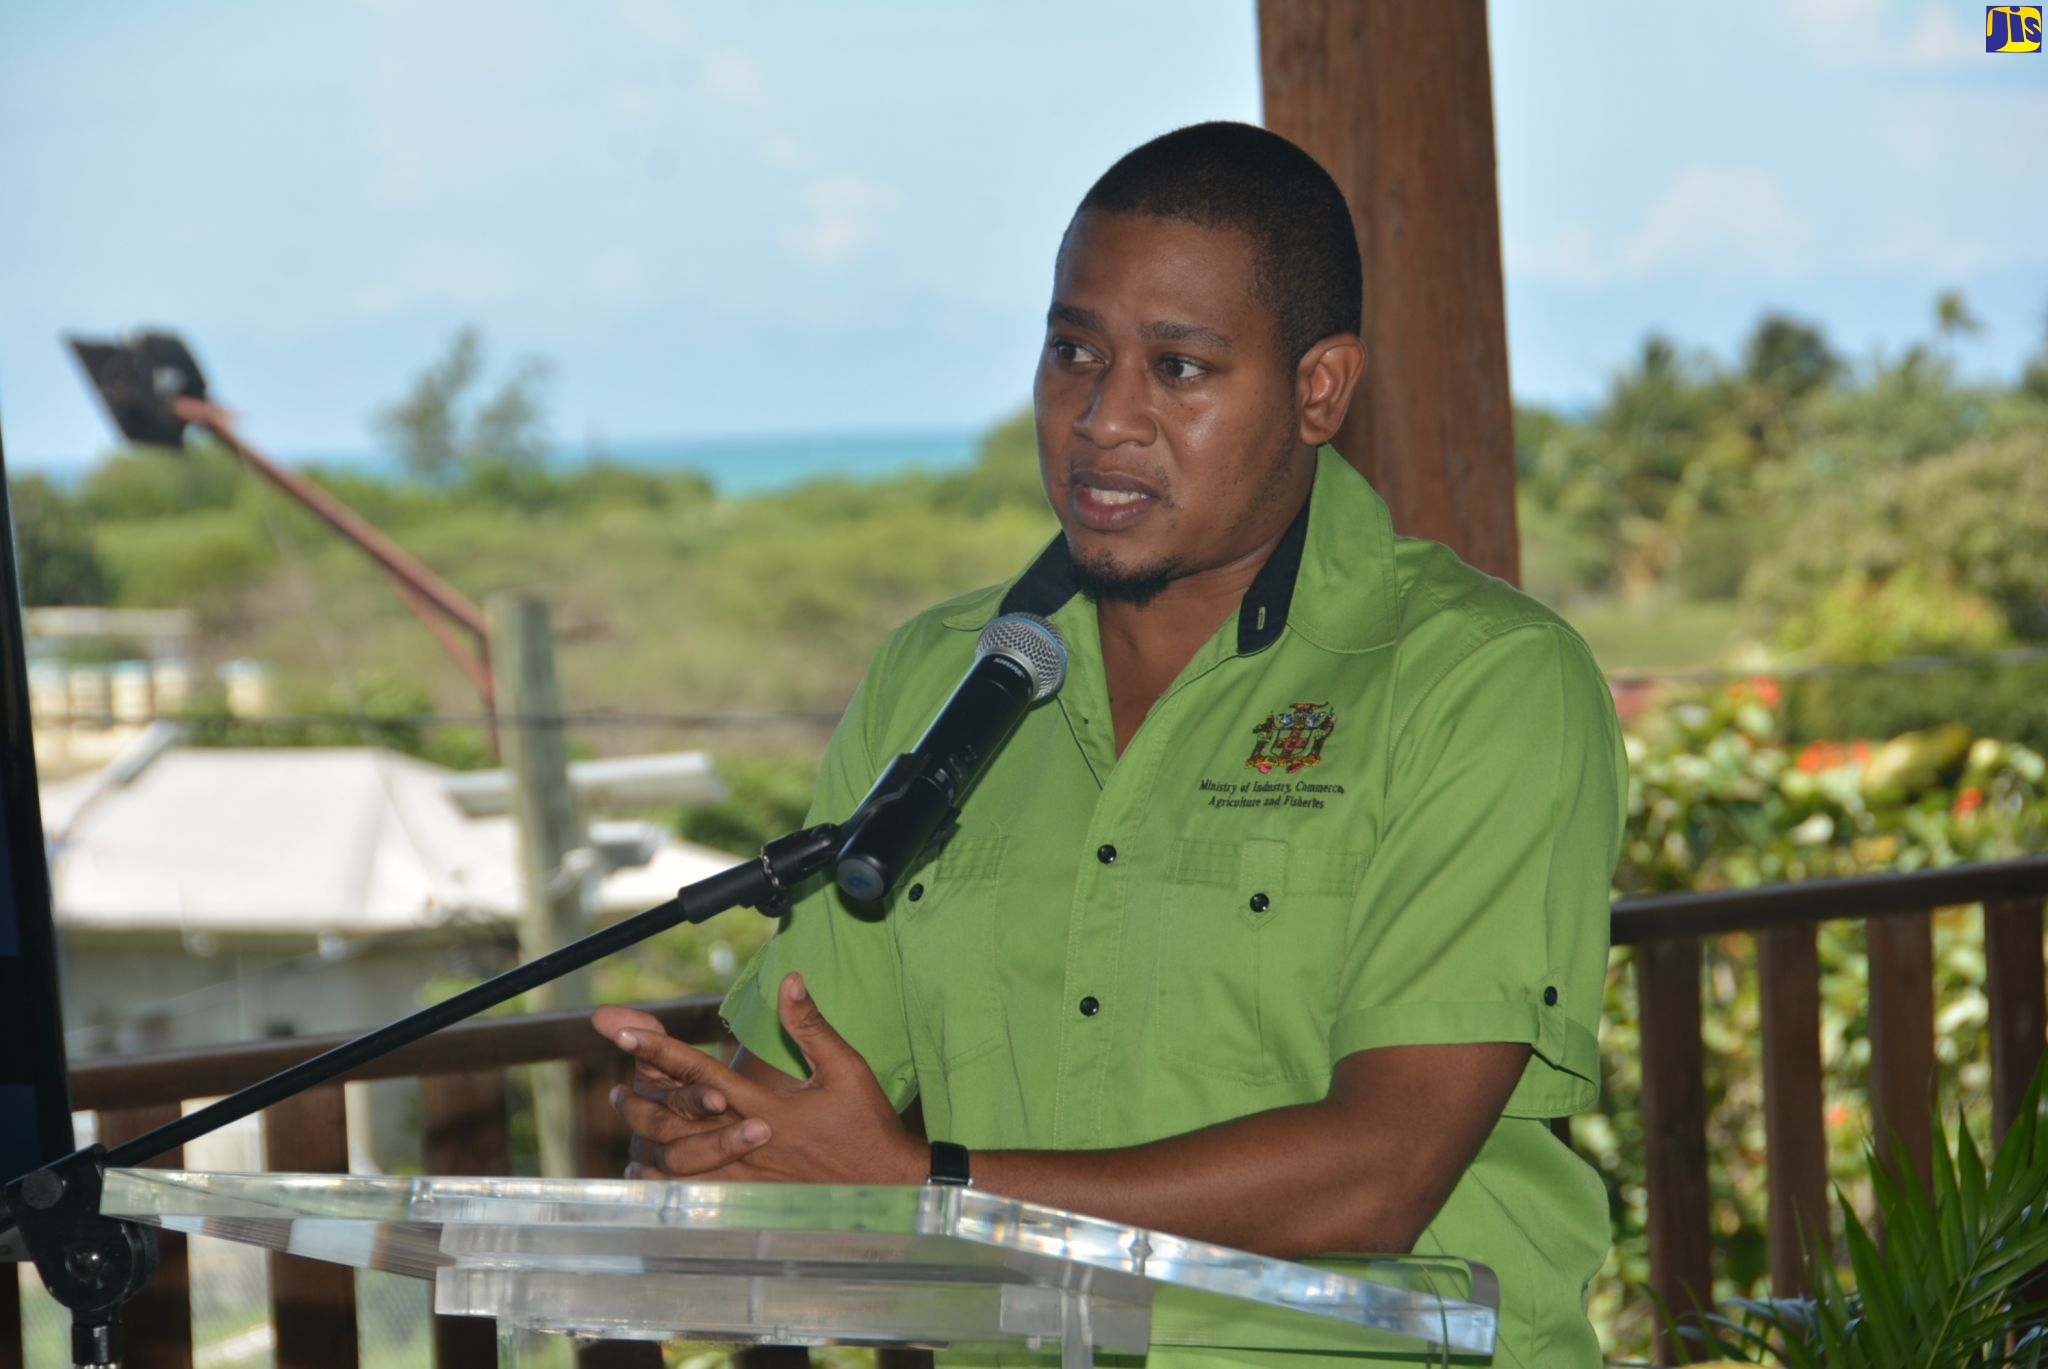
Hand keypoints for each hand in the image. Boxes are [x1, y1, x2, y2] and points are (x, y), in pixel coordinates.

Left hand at [598, 974, 925, 1185]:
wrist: (886, 1185)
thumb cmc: (867, 1125)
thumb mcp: (846, 1068)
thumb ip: (811, 1025)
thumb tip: (790, 980)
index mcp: (766, 1107)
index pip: (701, 1075)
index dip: (659, 1051)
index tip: (624, 1033)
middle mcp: (748, 1142)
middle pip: (677, 1123)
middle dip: (640, 1102)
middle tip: (612, 1088)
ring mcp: (747, 1174)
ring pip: (680, 1162)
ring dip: (648, 1141)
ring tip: (628, 1126)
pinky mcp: (751, 1194)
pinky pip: (696, 1192)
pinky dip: (667, 1183)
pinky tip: (648, 1175)